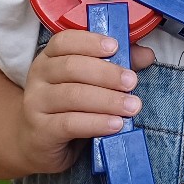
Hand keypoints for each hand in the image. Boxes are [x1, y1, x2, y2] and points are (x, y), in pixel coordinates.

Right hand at [16, 30, 154, 173]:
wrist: (36, 142)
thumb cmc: (67, 106)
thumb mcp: (88, 83)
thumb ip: (116, 65)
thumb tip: (146, 55)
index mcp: (49, 57)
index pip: (65, 41)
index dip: (90, 41)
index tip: (115, 46)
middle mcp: (39, 76)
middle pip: (72, 67)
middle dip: (106, 74)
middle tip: (132, 82)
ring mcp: (36, 103)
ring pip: (73, 96)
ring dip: (107, 100)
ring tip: (132, 106)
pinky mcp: (41, 130)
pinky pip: (70, 123)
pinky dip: (96, 123)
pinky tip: (116, 124)